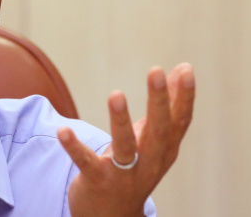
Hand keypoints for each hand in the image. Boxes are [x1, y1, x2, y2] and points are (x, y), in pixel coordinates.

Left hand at [58, 63, 194, 216]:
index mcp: (165, 149)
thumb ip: (167, 106)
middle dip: (159, 101)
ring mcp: (124, 174)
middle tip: (157, 70)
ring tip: (116, 94)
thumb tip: (182, 69)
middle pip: (158, 131)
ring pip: (126, 147)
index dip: (184, 97)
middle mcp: (149, 162)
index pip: (179, 122)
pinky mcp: (98, 181)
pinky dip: (74, 147)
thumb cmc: (137, 168)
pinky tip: (63, 130)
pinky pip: (86, 162)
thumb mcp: (155, 139)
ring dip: (120, 121)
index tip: (186, 69)